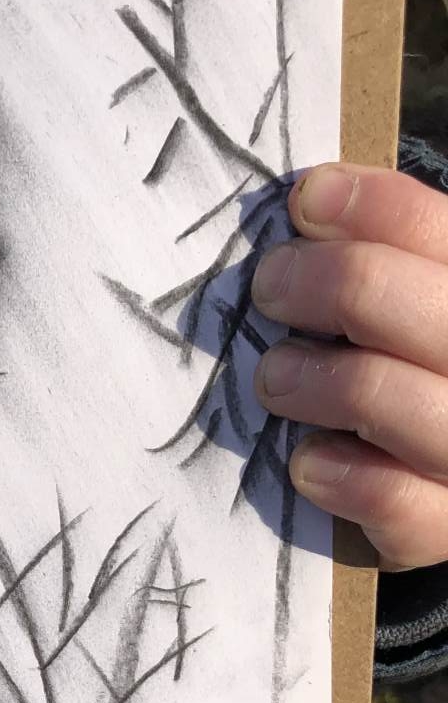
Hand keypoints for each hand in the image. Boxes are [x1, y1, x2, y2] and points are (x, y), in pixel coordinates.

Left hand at [251, 162, 447, 571]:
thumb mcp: (414, 300)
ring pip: (404, 405)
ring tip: (277, 377)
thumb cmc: (419, 371)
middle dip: (342, 286)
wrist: (442, 482)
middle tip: (272, 288)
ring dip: (323, 383)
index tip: (308, 202)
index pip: (447, 235)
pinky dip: (342, 478)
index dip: (379, 210)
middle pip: (438, 313)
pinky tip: (308, 461)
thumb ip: (386, 258)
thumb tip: (313, 198)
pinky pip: (400, 505)